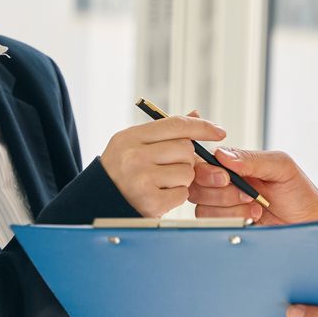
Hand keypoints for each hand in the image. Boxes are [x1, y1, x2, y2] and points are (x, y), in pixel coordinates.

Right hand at [101, 112, 227, 217]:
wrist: (98, 202)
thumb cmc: (121, 171)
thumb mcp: (135, 144)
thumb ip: (165, 131)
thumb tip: (196, 114)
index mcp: (131, 137)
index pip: (176, 125)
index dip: (202, 127)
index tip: (219, 131)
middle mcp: (134, 155)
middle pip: (186, 149)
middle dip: (186, 160)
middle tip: (170, 167)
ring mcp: (141, 179)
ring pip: (187, 173)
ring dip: (182, 180)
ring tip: (162, 183)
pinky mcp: (149, 202)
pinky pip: (182, 194)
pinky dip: (176, 196)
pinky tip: (160, 195)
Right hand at [188, 147, 317, 225]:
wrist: (308, 222)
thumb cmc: (297, 191)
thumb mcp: (280, 166)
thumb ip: (252, 159)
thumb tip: (222, 154)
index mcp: (233, 164)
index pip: (202, 163)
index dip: (208, 172)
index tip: (226, 178)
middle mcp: (223, 184)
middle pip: (196, 187)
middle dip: (222, 193)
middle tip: (249, 195)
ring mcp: (223, 206)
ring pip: (202, 208)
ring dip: (230, 209)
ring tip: (256, 208)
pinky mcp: (226, 225)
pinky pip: (211, 225)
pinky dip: (232, 221)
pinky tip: (252, 220)